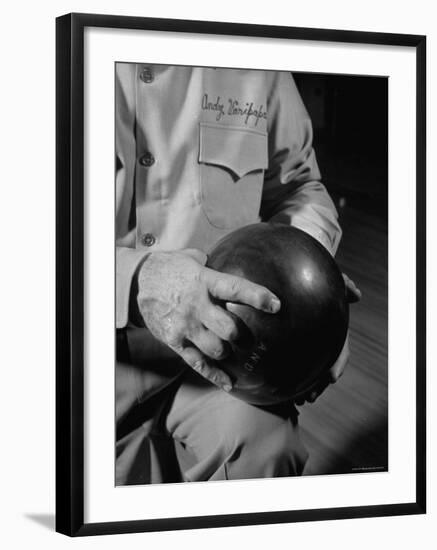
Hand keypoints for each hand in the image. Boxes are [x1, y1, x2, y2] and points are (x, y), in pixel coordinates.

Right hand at [136, 249, 280, 391]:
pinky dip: (214, 375)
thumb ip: (213, 266)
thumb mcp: (192, 259)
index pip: (235, 289)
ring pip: (216, 349)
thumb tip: (233, 263)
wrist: (137, 281)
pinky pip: (198, 363)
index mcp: (204, 282)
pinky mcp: (175, 341)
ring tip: (229, 348)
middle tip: (246, 335)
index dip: (257, 297)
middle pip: (229, 328)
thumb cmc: (169, 268)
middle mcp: (197, 306)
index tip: (276, 305)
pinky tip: (229, 383)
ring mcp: (185, 326)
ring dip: (227, 351)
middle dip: (242, 334)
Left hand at [294, 273, 360, 404]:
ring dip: (301, 387)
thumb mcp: (327, 279)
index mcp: (330, 329)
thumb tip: (357, 294)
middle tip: (309, 397)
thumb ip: (340, 284)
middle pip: (321, 367)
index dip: (337, 364)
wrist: (289, 273)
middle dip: (317, 384)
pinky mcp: (281, 344)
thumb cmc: (311, 276)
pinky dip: (281, 377)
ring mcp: (300, 344)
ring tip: (294, 401)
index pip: (339, 350)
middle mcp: (317, 340)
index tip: (333, 376)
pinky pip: (283, 363)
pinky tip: (272, 388)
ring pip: (305, 369)